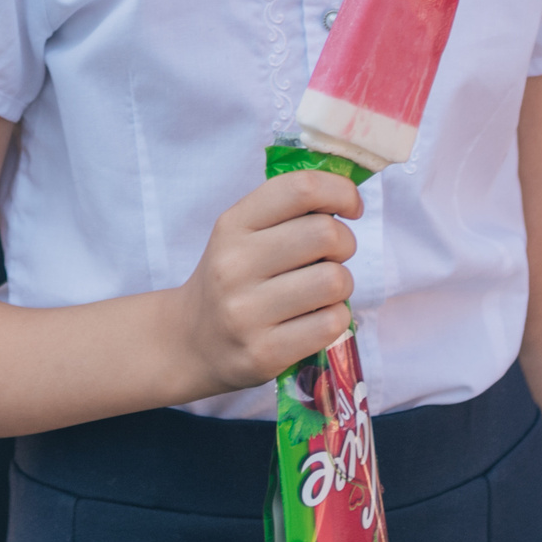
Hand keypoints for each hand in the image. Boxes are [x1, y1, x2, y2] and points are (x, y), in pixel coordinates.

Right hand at [173, 168, 360, 394]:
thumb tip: (349, 194)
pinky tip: (317, 317)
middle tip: (332, 256)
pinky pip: (331, 323)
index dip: (341, 191)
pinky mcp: (264, 353)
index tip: (351, 207)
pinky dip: (337, 317)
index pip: (301, 188)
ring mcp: (247, 312)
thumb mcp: (242, 233)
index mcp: (233, 224)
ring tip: (323, 290)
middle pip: (326, 234)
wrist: (190, 342)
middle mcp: (235, 265)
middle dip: (345, 242)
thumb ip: (288, 209)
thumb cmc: (233, 278)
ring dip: (342, 284)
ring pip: (334, 280)